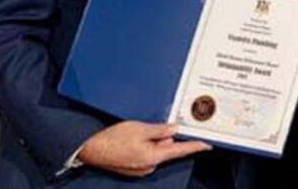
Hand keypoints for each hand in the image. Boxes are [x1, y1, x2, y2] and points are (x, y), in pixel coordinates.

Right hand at [77, 121, 210, 176]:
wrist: (90, 150)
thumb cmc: (112, 139)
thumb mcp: (139, 129)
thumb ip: (160, 130)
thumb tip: (174, 130)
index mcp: (153, 156)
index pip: (179, 150)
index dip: (194, 146)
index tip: (206, 145)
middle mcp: (149, 166)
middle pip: (166, 149)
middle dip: (163, 137)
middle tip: (148, 128)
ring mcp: (140, 168)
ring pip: (155, 151)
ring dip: (152, 141)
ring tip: (134, 135)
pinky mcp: (134, 168)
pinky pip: (146, 155)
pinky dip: (143, 146)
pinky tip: (131, 140)